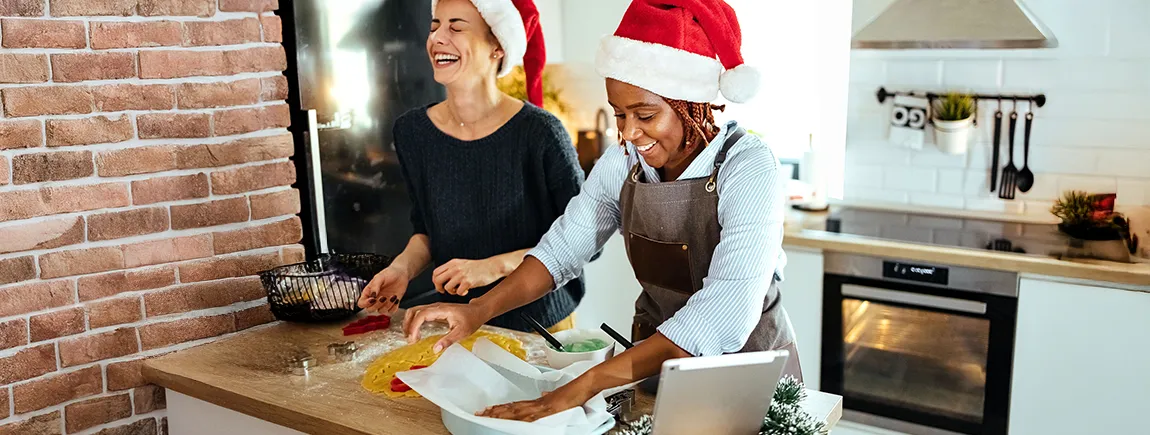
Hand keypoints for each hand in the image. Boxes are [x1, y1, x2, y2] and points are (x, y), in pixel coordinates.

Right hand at [357, 266, 408, 313]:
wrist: (400, 273)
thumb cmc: (388, 273)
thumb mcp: (380, 277)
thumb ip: (375, 286)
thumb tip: (372, 296)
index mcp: (368, 292)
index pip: (361, 303)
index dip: (365, 304)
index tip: (373, 299)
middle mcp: (375, 299)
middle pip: (370, 309)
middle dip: (377, 305)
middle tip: (383, 297)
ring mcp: (383, 302)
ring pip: (381, 311)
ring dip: (387, 305)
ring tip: (393, 296)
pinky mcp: (392, 304)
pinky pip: (391, 311)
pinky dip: (394, 307)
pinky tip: (396, 299)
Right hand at [402, 302, 486, 352]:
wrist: (478, 311)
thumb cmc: (471, 319)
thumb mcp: (462, 332)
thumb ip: (448, 340)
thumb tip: (435, 349)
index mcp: (442, 310)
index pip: (421, 315)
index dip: (414, 326)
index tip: (412, 338)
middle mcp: (436, 307)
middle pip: (414, 311)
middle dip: (408, 324)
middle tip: (408, 339)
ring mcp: (435, 307)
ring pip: (415, 311)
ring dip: (410, 323)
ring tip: (410, 337)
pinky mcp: (435, 310)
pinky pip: (420, 314)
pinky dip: (414, 322)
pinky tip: (416, 333)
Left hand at [432, 258, 503, 295]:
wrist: (492, 266)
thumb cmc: (478, 267)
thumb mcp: (462, 264)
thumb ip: (452, 269)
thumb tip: (443, 280)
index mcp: (453, 263)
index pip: (436, 272)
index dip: (435, 281)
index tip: (440, 286)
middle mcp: (455, 268)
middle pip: (438, 280)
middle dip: (439, 288)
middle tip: (445, 291)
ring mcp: (461, 274)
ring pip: (447, 287)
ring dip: (452, 292)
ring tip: (459, 290)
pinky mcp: (468, 281)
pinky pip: (458, 292)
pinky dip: (462, 294)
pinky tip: (467, 290)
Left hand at [477, 381, 595, 421]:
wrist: (583, 386)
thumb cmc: (574, 392)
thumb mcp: (558, 396)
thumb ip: (549, 397)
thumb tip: (545, 395)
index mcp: (539, 402)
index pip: (515, 405)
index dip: (501, 408)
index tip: (489, 409)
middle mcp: (537, 403)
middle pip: (511, 408)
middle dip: (495, 411)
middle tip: (481, 413)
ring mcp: (542, 407)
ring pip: (516, 412)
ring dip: (502, 414)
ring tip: (488, 416)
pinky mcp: (548, 410)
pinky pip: (531, 416)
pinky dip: (520, 419)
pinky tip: (512, 421)